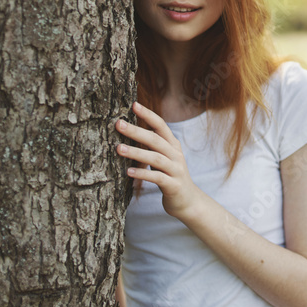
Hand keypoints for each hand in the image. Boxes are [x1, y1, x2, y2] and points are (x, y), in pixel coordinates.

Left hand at [116, 101, 202, 219]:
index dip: (148, 114)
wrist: (188, 201)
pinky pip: (157, 178)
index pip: (161, 125)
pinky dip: (142, 174)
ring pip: (156, 158)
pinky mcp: (173, 185)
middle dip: (136, 131)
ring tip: (118, 148)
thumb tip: (130, 130)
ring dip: (136, 152)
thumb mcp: (164, 157)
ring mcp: (176, 170)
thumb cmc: (170, 176)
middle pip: (156, 139)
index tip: (134, 104)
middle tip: (118, 124)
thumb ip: (153, 145)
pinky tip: (128, 172)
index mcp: (172, 145)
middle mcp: (176, 155)